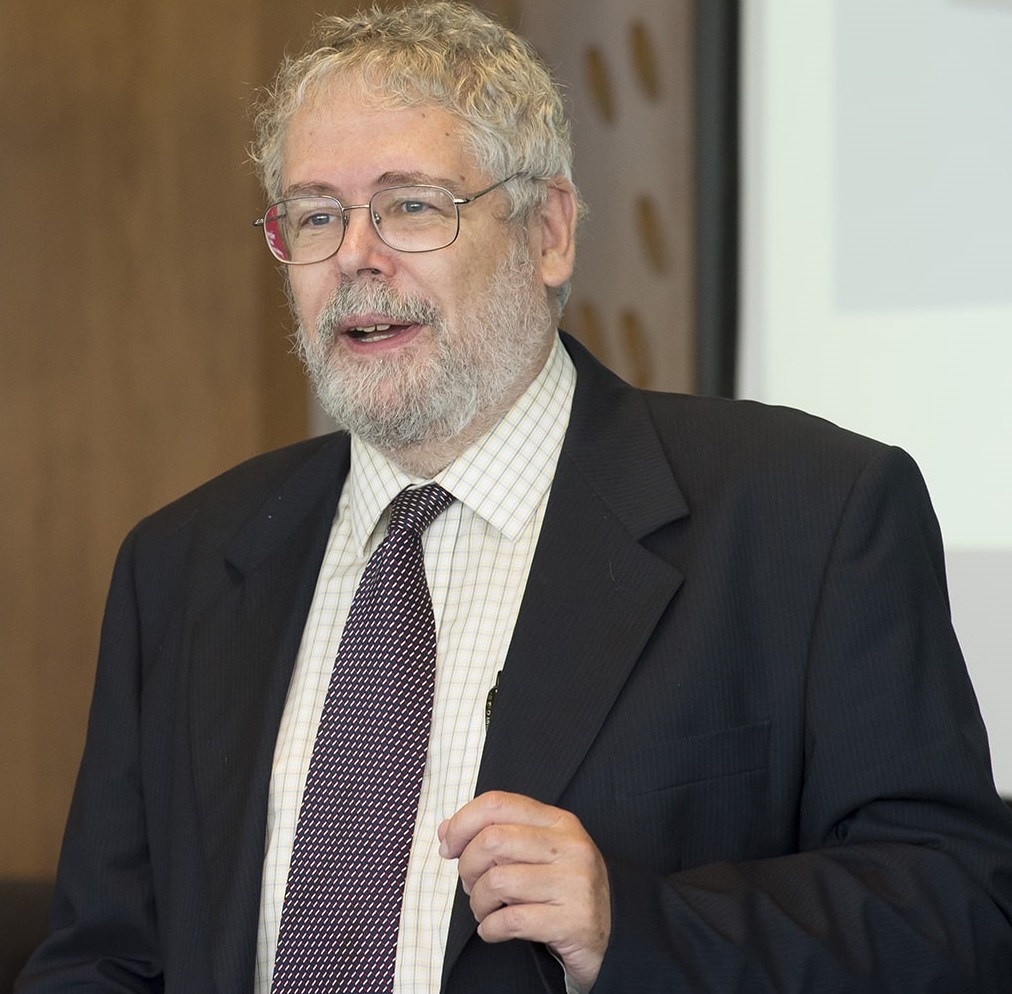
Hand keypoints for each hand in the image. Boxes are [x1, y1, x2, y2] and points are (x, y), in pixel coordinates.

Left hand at [438, 790, 610, 990]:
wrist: (616, 932)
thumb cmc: (564, 889)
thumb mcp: (538, 852)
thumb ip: (497, 834)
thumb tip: (446, 831)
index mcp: (558, 821)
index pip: (497, 803)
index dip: (462, 823)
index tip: (448, 846)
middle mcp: (569, 846)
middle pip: (492, 841)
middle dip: (468, 867)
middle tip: (471, 886)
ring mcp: (575, 883)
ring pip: (498, 881)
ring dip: (478, 903)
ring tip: (485, 911)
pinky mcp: (575, 921)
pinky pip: (512, 921)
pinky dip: (490, 929)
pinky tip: (494, 930)